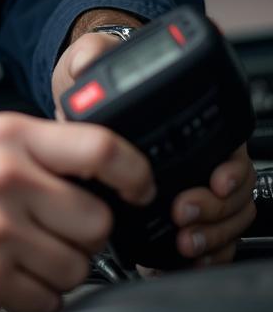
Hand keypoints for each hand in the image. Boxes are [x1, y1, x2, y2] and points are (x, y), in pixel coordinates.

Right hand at [0, 111, 154, 311]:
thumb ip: (34, 151)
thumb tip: (101, 171)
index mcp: (6, 137)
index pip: (100, 148)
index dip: (135, 173)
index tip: (138, 189)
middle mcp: (4, 178)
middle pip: (97, 219)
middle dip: (81, 233)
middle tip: (49, 230)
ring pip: (77, 266)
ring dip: (57, 269)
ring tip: (17, 253)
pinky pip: (47, 299)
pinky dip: (31, 295)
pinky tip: (0, 274)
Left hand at [54, 28, 256, 269]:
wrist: (78, 104)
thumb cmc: (93, 80)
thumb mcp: (89, 60)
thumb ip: (91, 55)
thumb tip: (88, 62)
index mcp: (191, 118)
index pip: (230, 147)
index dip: (230, 170)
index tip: (215, 182)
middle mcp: (200, 152)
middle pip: (233, 189)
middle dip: (215, 208)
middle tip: (183, 213)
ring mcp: (191, 182)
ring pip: (226, 217)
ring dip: (211, 233)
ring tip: (184, 241)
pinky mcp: (174, 208)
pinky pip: (208, 237)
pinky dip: (203, 251)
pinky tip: (184, 256)